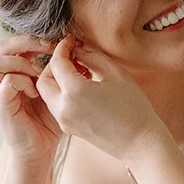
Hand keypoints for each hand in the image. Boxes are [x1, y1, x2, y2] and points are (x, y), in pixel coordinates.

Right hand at [0, 34, 61, 167]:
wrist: (41, 149)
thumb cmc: (48, 120)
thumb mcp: (55, 89)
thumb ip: (58, 70)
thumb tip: (72, 48)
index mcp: (12, 72)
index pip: (13, 42)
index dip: (33, 38)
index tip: (56, 43)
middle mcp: (0, 79)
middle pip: (2, 46)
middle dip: (26, 43)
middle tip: (48, 48)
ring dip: (22, 63)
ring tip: (39, 74)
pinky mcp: (0, 106)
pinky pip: (6, 82)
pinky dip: (22, 81)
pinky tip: (36, 92)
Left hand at [35, 37, 167, 163]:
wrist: (139, 143)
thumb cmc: (133, 108)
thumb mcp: (116, 74)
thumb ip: (92, 57)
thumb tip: (78, 49)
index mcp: (74, 91)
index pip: (57, 62)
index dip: (62, 47)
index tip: (71, 41)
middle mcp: (63, 107)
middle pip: (43, 79)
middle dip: (54, 65)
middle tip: (72, 57)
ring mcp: (64, 120)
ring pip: (46, 94)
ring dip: (56, 80)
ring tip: (80, 72)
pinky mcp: (68, 128)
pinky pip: (56, 105)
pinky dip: (61, 93)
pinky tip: (82, 88)